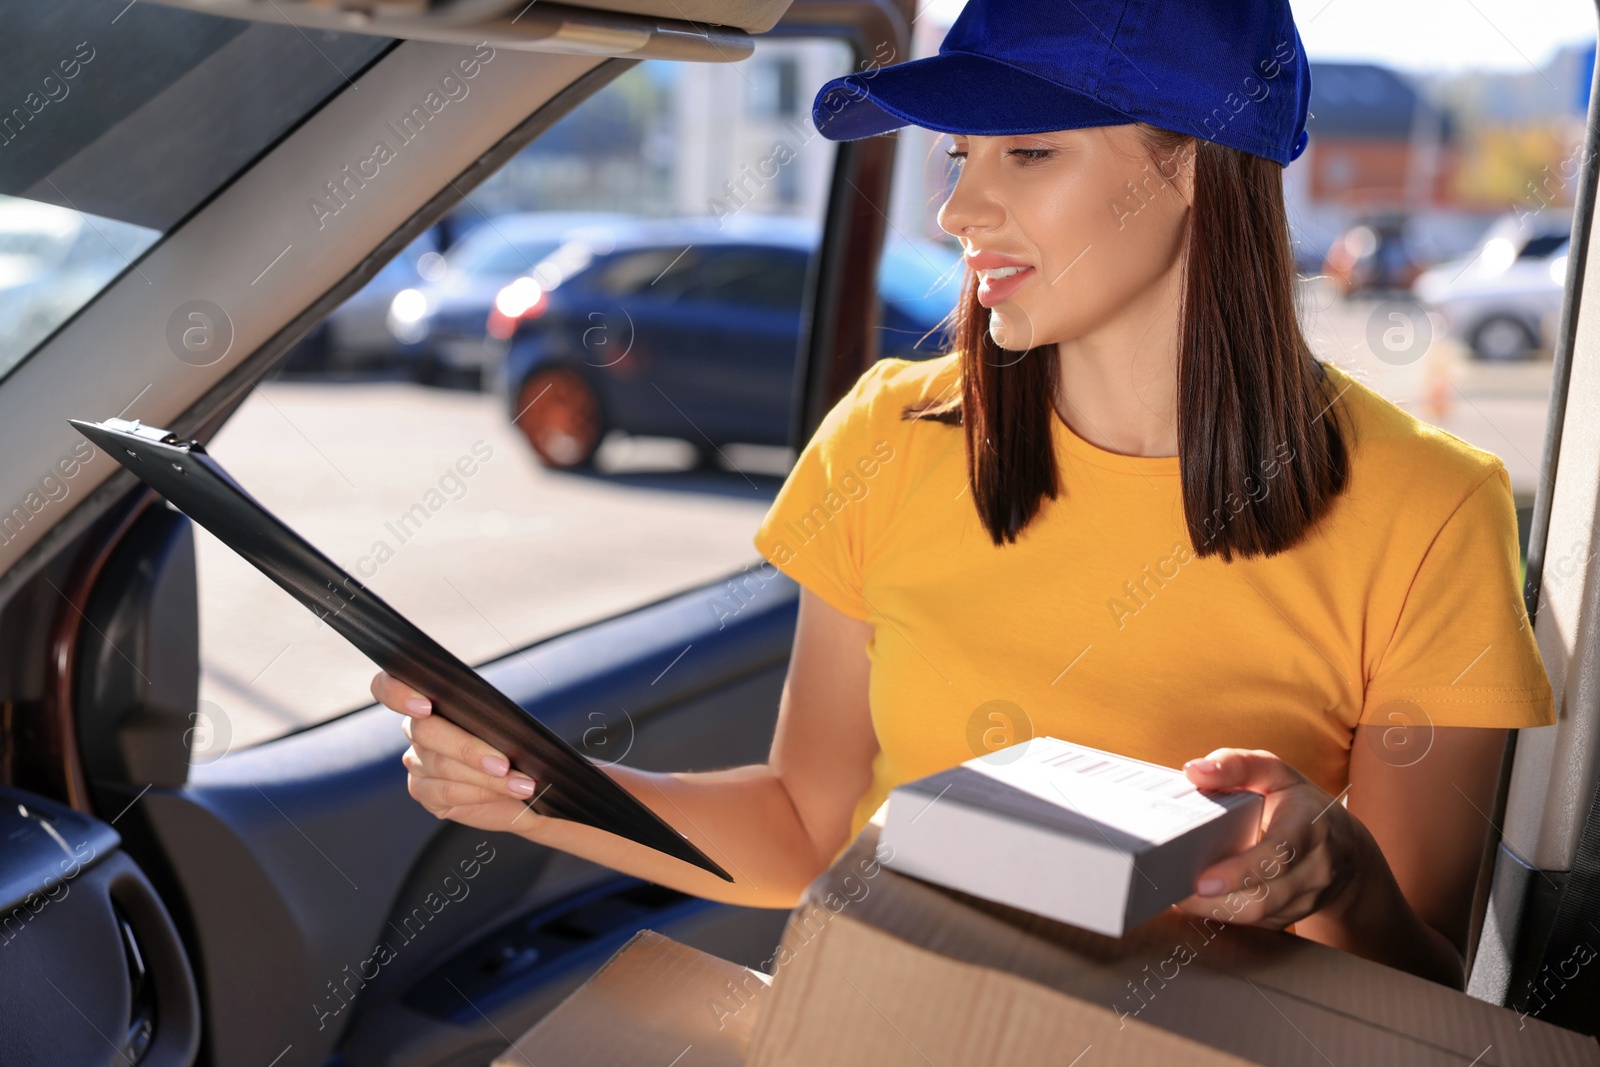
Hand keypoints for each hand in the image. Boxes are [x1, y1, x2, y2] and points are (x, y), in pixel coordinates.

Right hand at [371, 671, 542, 835]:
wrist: (524, 788)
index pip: (388, 688)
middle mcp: (416, 731)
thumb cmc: (516, 746)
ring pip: (442, 766)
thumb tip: (503, 718)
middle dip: (468, 748)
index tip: (425, 706)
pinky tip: (508, 791)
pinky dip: (482, 792)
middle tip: (503, 763)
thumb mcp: (507, 724)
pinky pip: (447, 793)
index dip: (397, 693)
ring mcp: (417, 764)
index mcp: (429, 701)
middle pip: (426, 732)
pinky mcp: (424, 793)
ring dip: (487, 776)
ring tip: (522, 782)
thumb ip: (492, 715)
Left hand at [1173, 747, 1372, 931]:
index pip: (1279, 855)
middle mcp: (1315, 869)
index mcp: (1310, 827)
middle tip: (1173, 888)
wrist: (1345, 849)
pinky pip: (1254, 923)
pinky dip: (1223, 913)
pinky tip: (1198, 899)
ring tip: (1177, 894)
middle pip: (1263, 898)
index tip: (1203, 881)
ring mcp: (1306, 898)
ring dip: (1213, 909)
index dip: (1241, 871)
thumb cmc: (1300, 804)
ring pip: (1256, 916)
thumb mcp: (1275, 772)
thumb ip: (1236, 765)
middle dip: (1214, 899)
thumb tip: (1194, 771)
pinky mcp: (1292, 916)